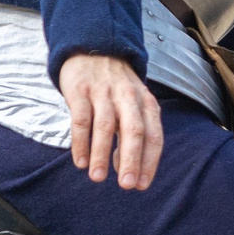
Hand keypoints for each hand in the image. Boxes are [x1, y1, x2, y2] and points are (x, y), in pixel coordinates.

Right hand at [59, 54, 162, 190]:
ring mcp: (103, 93)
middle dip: (131, 160)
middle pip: (134, 131)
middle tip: (126, 185)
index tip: (142, 185)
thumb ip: (134, 133)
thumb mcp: (134, 103)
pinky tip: (80, 162)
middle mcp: (128, 97)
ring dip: (101, 155)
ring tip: (97, 178)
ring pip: (106, 126)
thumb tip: (126, 169)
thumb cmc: (116, 86)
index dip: (149, 162)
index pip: (153, 135)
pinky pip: (81, 119)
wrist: (92, 49)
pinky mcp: (80, 90)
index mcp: (146, 103)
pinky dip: (80, 142)